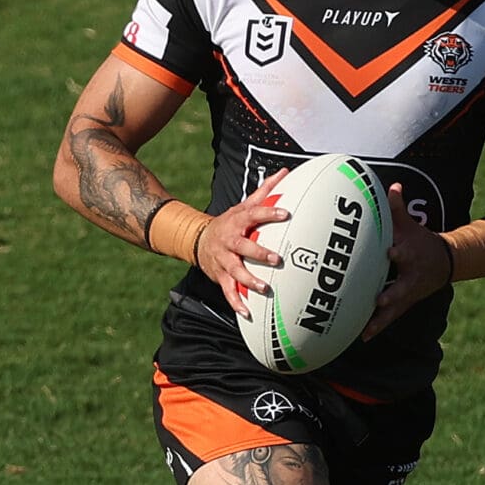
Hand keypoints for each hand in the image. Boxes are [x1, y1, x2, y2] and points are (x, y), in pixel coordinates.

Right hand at [196, 177, 287, 316]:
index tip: (285, 213)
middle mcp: (229, 241)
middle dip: (259, 253)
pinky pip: (228, 291)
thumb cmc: (230, 223)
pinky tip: (247, 313)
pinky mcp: (220, 276)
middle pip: (243, 246)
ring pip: (235, 271)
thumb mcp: (244, 206)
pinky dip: (236, 302)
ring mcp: (223, 260)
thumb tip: (284, 172)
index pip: (254, 214)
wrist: (198, 240)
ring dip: (248, 280)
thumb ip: (265, 191)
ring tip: (263, 288)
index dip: (269, 213)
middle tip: (276, 259)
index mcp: (237, 222)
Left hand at [362, 182, 452, 338]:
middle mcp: (410, 277)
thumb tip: (393, 185)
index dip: (398, 252)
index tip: (391, 252)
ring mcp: (408, 293)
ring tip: (365, 330)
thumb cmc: (421, 241)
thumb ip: (398, 208)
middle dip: (390, 294)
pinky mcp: (403, 304)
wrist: (445, 263)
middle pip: (401, 287)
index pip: (405, 252)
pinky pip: (388, 318)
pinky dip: (376, 327)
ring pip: (393, 309)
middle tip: (379, 300)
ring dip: (380, 319)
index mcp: (411, 255)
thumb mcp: (412, 225)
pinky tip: (362, 337)